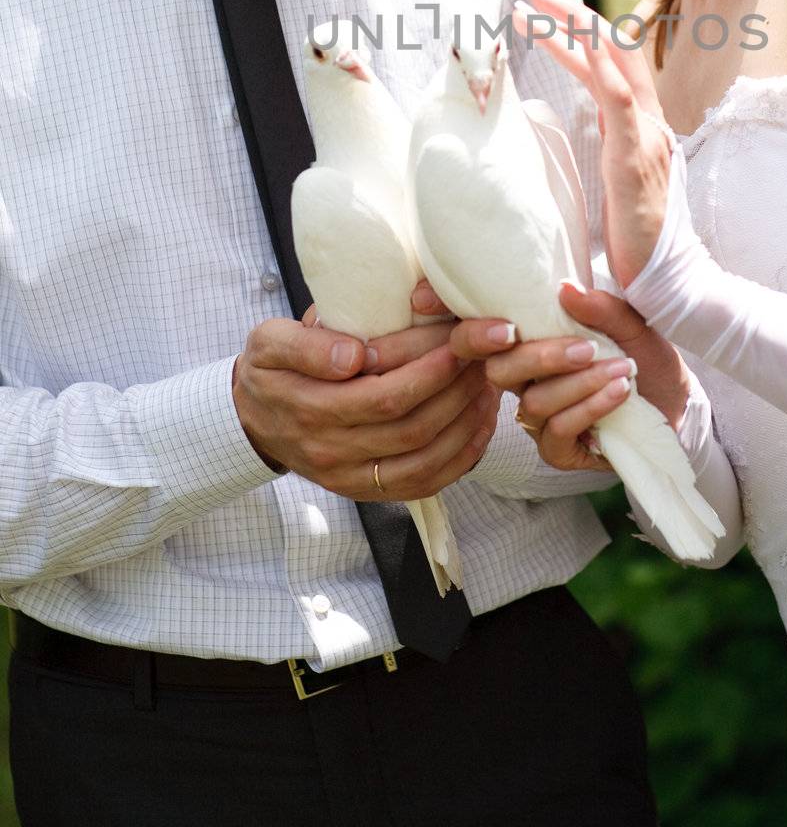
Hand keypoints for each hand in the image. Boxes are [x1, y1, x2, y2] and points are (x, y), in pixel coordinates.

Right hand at [232, 315, 498, 499]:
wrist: (253, 418)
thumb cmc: (271, 369)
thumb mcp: (269, 342)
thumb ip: (306, 345)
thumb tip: (353, 356)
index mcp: (308, 409)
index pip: (382, 396)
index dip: (429, 371)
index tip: (459, 340)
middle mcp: (330, 451)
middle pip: (411, 428)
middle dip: (456, 390)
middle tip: (484, 355)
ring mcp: (349, 478)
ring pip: (423, 459)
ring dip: (465, 423)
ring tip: (487, 384)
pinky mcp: (366, 491)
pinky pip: (423, 484)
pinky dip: (460, 457)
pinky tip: (479, 424)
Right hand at [449, 283, 691, 473]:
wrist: (678, 400)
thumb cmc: (643, 356)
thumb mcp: (629, 324)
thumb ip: (599, 308)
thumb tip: (564, 289)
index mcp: (529, 344)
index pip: (480, 340)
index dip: (477, 335)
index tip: (509, 327)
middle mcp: (525, 382)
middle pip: (499, 372)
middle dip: (540, 359)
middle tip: (587, 348)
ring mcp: (539, 419)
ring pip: (535, 402)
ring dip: (581, 384)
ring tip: (621, 370)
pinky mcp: (559, 451)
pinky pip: (558, 431)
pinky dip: (589, 409)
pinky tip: (619, 394)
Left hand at [513, 0, 672, 286]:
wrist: (669, 284)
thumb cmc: (636, 245)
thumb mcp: (611, 184)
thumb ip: (597, 152)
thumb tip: (572, 133)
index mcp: (638, 127)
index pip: (607, 65)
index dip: (572, 35)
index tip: (536, 13)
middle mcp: (647, 122)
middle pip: (611, 49)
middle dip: (570, 14)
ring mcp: (646, 136)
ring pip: (612, 61)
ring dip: (572, 27)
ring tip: (530, 4)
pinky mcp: (636, 158)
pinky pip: (620, 101)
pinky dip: (600, 66)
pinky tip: (578, 41)